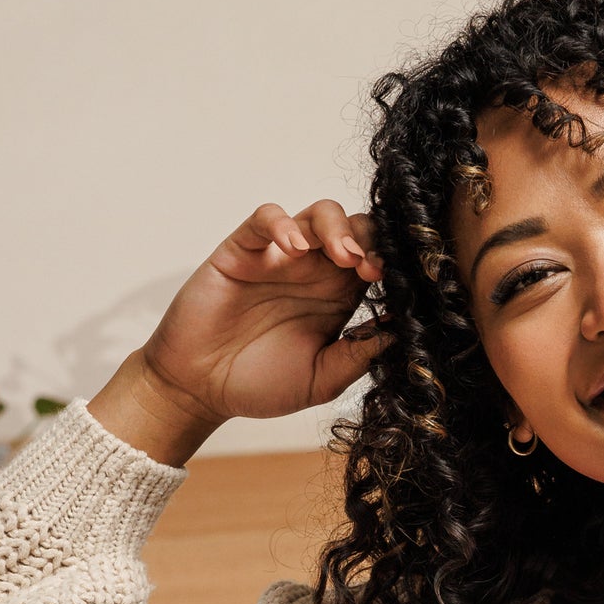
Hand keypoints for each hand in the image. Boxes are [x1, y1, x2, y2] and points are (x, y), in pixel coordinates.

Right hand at [138, 200, 389, 423]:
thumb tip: (401, 333)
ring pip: (318, 214)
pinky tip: (293, 248)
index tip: (399, 286)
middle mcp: (314, 272)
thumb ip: (358, 356)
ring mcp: (279, 257)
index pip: (376, 262)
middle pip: (356, 229)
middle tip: (372, 269)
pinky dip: (283, 223)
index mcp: (339, 298)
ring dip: (338, 228)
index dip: (391, 266)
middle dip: (371, 240)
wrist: (201, 390)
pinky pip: (265, 218)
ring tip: (343, 256)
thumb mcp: (322, 380)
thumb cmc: (260, 385)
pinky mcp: (242, 250)